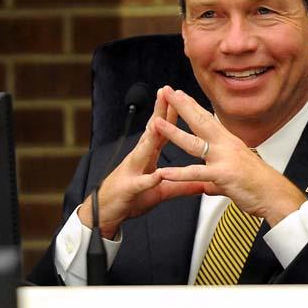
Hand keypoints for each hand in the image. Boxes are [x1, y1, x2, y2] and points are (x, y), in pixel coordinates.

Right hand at [78, 87, 203, 237]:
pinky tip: (158, 174)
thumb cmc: (131, 199)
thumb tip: (203, 183)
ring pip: (143, 151)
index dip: (170, 114)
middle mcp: (138, 158)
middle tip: (166, 93)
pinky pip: (141, 183)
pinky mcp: (129, 189)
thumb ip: (182, 185)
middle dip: (159, 113)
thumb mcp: (161, 192)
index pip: (161, 131)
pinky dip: (149, 179)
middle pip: (151, 132)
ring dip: (151, 137)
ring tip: (159, 123)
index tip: (180, 96)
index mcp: (147, 156)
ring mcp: (132, 172)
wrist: (105, 214)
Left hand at [153, 87, 305, 225]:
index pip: (207, 119)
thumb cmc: (258, 185)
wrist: (274, 195)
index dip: (191, 105)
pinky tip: (164, 172)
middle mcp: (226, 145)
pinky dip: (179, 173)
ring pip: (194, 143)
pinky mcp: (222, 175)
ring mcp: (224, 159)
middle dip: (181, 106)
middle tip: (166, 92)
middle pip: (199, 121)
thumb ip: (215, 180)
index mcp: (228, 142)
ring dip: (173, 133)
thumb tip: (207, 185)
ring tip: (156, 123)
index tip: (178, 93)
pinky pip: (197, 173)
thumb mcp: (232, 176)